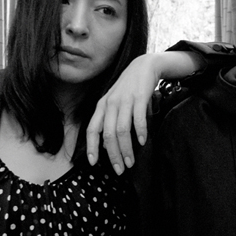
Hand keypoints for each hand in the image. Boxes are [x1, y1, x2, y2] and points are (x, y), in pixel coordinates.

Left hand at [87, 54, 159, 174]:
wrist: (144, 66)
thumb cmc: (128, 89)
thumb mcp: (114, 103)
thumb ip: (109, 122)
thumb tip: (106, 145)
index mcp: (102, 106)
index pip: (92, 129)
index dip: (91, 147)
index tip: (93, 163)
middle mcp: (110, 104)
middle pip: (108, 135)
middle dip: (113, 155)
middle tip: (120, 169)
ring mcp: (125, 100)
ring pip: (122, 130)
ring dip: (126, 149)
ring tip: (131, 162)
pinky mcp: (139, 97)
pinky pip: (138, 119)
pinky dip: (140, 132)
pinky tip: (142, 142)